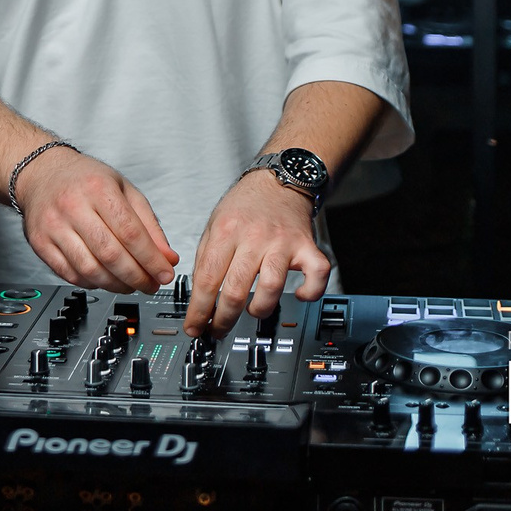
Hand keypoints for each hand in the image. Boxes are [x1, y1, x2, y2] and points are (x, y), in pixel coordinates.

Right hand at [15, 147, 178, 293]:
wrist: (42, 173)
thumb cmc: (86, 180)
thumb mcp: (124, 190)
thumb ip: (149, 225)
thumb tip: (167, 258)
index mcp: (98, 188)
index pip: (130, 232)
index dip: (151, 259)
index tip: (165, 273)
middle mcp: (72, 206)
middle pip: (110, 254)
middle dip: (137, 277)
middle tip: (151, 285)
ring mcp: (53, 226)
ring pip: (90, 269)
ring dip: (116, 285)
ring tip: (131, 284)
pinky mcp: (40, 243)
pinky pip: (70, 275)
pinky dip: (93, 283)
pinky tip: (105, 279)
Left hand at [183, 171, 329, 337]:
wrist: (278, 180)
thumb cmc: (246, 204)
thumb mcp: (215, 223)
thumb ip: (206, 257)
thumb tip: (199, 295)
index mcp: (227, 231)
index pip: (207, 278)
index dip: (198, 309)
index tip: (194, 326)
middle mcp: (254, 237)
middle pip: (235, 288)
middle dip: (222, 319)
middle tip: (217, 329)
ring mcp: (282, 243)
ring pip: (271, 286)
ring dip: (259, 308)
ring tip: (252, 311)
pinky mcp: (306, 246)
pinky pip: (316, 274)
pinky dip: (310, 291)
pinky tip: (299, 295)